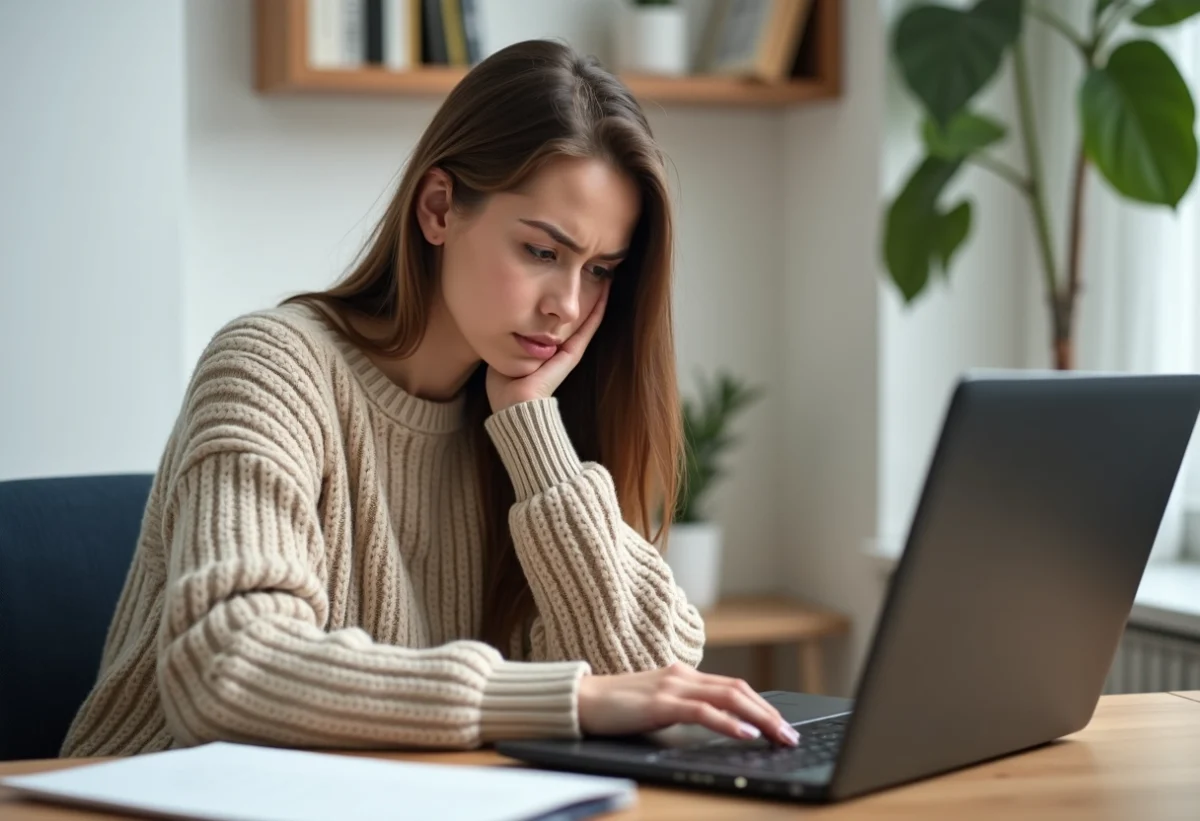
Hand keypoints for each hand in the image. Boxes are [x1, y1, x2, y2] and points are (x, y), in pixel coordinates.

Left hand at [487, 281, 610, 412]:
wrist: (514, 406)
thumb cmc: (503, 386)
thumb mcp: (501, 353)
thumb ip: (504, 338)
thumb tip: (493, 320)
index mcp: (542, 348)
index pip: (554, 321)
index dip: (559, 302)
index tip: (563, 279)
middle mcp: (558, 348)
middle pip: (572, 317)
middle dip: (579, 296)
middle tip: (589, 271)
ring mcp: (568, 351)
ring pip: (584, 318)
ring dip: (595, 298)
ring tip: (604, 276)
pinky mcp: (572, 354)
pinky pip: (588, 327)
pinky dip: (598, 309)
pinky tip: (605, 290)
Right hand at [576, 663, 799, 745]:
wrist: (580, 700)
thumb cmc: (614, 707)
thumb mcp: (655, 704)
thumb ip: (681, 708)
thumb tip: (711, 725)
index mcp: (683, 676)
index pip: (733, 686)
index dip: (761, 704)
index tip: (780, 724)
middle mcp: (682, 675)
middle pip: (739, 689)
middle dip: (769, 712)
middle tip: (790, 734)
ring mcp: (672, 687)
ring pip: (728, 696)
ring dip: (760, 717)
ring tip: (778, 735)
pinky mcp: (660, 703)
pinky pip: (703, 711)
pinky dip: (729, 722)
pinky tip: (745, 733)